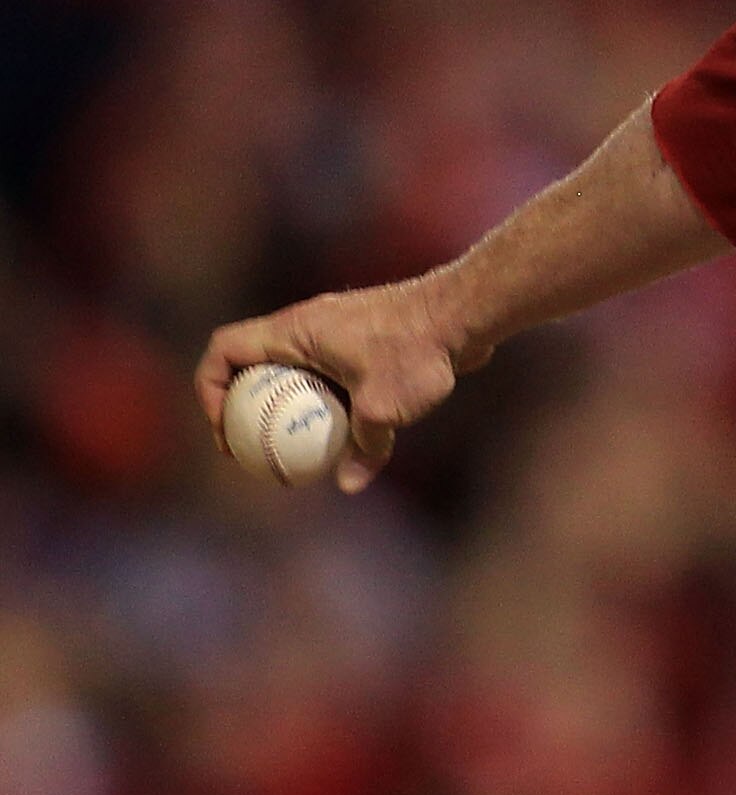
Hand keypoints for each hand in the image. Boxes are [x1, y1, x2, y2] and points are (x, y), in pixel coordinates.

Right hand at [196, 273, 486, 492]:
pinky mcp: (365, 339)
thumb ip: (364, 446)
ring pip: (293, 370)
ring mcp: (336, 330)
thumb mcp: (385, 405)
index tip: (225, 429)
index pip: (224, 349)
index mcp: (294, 330)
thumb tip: (350, 484)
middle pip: (252, 364)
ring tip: (292, 449)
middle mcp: (308, 325)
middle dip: (243, 406)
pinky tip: (344, 435)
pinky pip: (327, 372)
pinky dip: (323, 399)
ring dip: (286, 405)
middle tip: (249, 448)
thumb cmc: (420, 349)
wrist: (467, 310)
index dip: (208, 388)